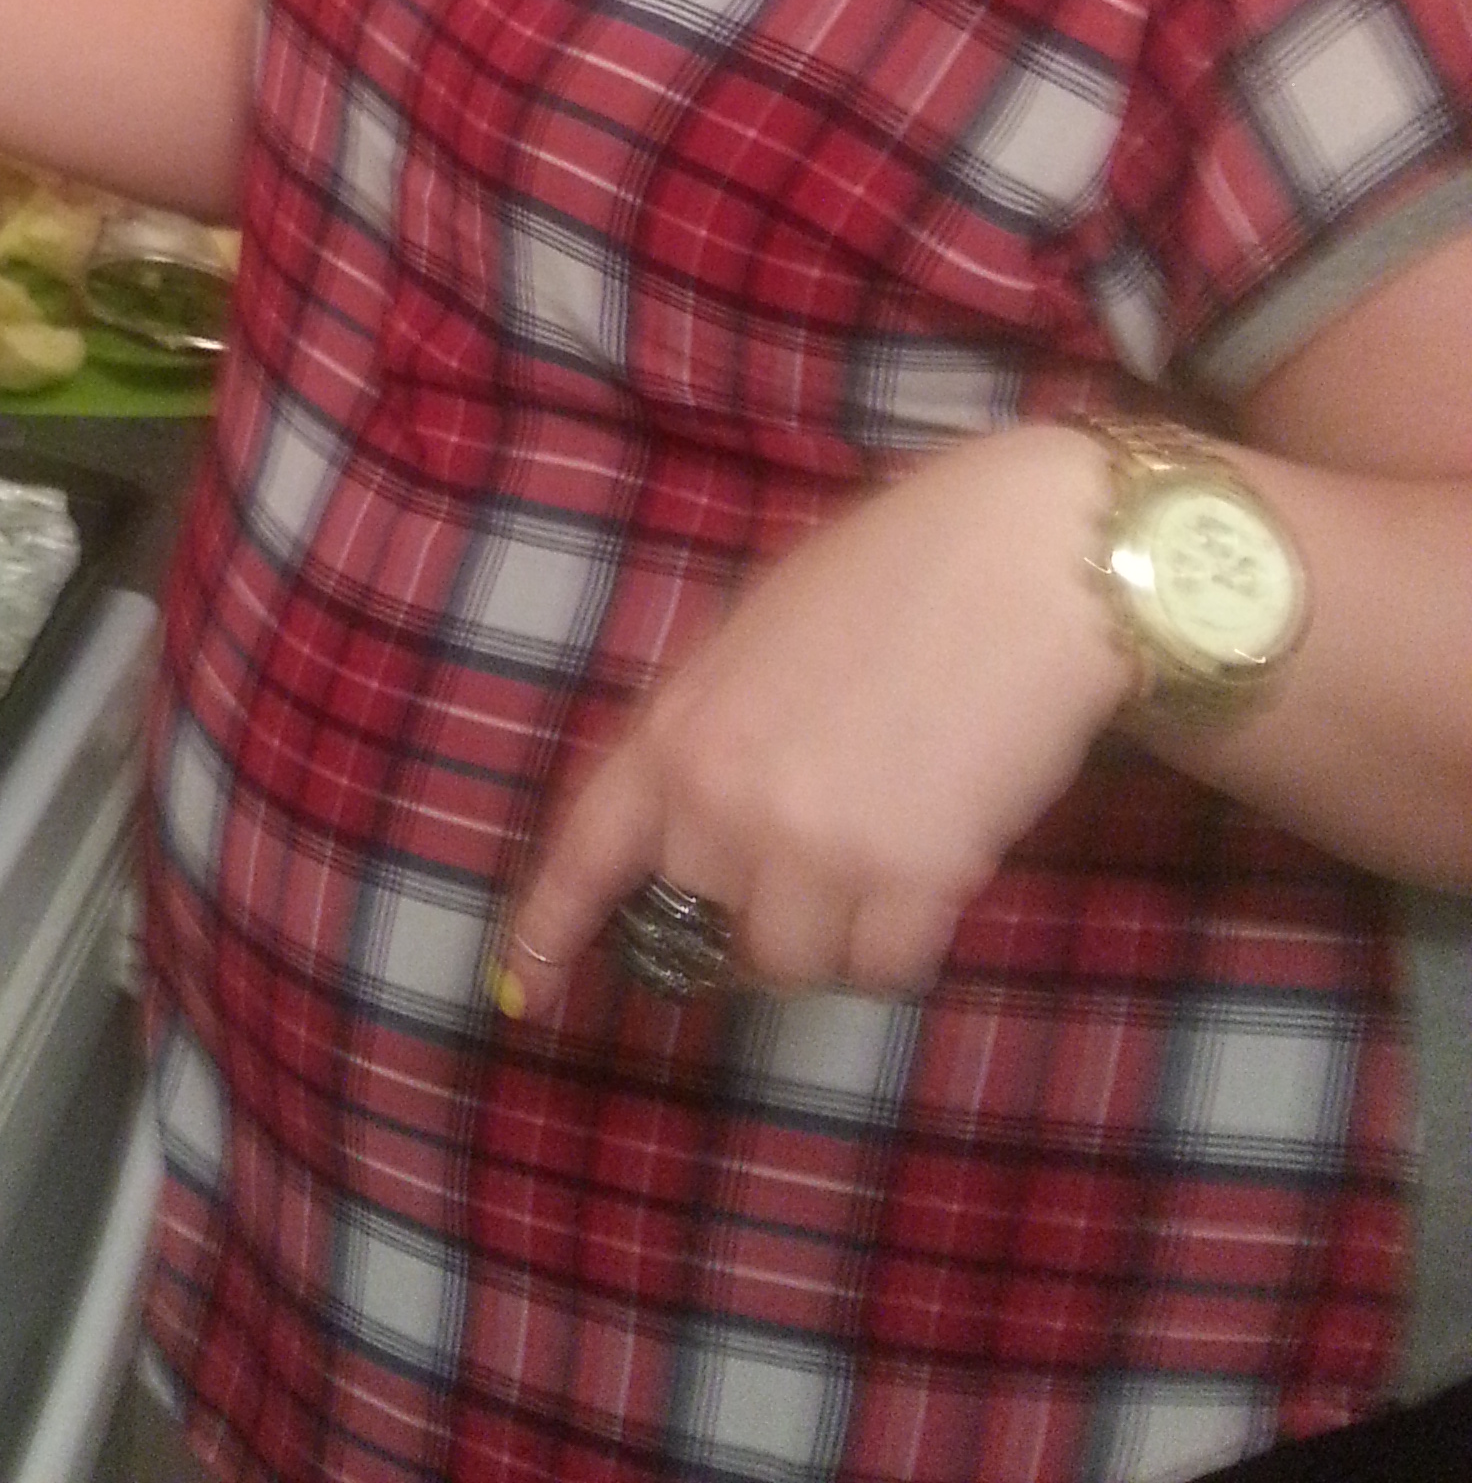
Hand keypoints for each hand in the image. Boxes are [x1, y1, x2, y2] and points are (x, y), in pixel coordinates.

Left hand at [500, 423, 1135, 1004]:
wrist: (1021, 560)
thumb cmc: (897, 568)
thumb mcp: (760, 635)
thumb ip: (714, 731)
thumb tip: (703, 822)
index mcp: (676, 726)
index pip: (589, 849)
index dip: (552, 923)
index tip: (526, 987)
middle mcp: (726, 800)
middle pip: (706, 925)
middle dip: (755, 906)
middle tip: (820, 846)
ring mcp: (816, 846)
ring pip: (798, 963)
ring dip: (838, 928)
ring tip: (888, 836)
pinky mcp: (914, 880)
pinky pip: (886, 965)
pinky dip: (907, 934)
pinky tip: (937, 853)